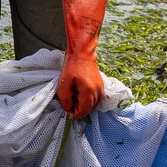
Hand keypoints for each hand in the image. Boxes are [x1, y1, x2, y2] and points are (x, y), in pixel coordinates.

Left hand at [56, 0, 106, 118]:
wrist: (83, 53)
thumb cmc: (72, 66)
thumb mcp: (64, 83)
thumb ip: (65, 99)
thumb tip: (68, 110)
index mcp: (89, 92)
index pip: (83, 111)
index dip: (74, 114)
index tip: (66, 110)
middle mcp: (98, 92)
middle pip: (88, 109)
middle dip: (78, 109)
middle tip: (69, 101)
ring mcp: (101, 89)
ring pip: (92, 105)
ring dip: (82, 105)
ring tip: (73, 96)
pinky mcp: (101, 86)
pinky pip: (95, 99)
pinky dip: (87, 100)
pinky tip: (79, 93)